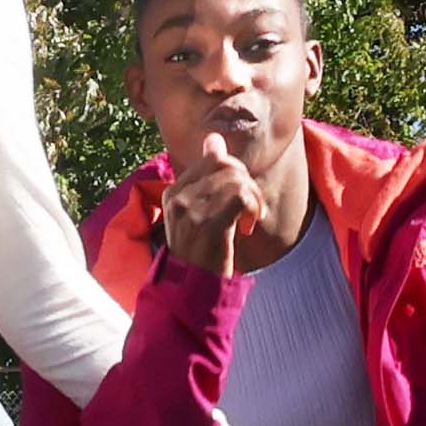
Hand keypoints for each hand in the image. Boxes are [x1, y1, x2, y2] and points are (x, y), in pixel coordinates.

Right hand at [156, 136, 263, 271]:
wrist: (192, 287)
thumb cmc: (200, 249)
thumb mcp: (199, 210)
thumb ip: (206, 175)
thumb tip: (213, 138)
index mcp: (172, 192)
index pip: (213, 159)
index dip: (235, 173)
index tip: (238, 198)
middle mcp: (178, 198)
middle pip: (227, 165)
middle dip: (247, 183)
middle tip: (250, 208)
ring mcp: (191, 211)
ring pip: (237, 180)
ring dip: (253, 198)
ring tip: (249, 218)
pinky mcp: (208, 223)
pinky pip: (241, 196)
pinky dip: (253, 207)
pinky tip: (248, 224)